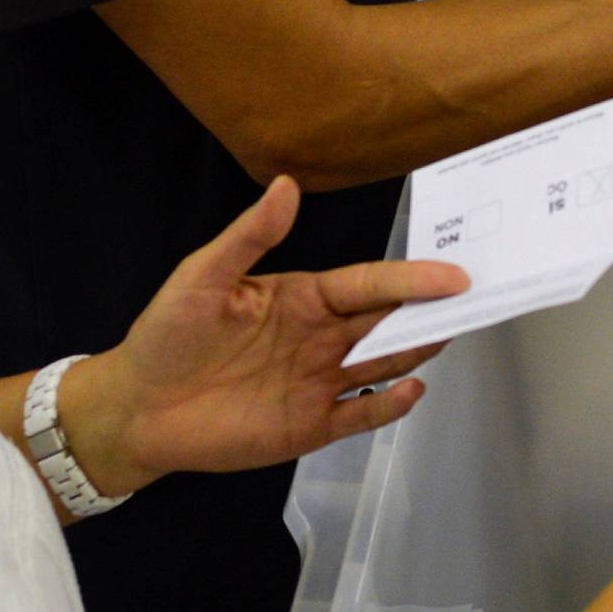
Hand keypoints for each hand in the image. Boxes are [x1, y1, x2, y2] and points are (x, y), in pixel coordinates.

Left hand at [61, 177, 467, 495]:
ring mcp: (319, 382)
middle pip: (387, 321)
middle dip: (430, 310)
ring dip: (417, 350)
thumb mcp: (203, 276)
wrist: (135, 408)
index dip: (410, 279)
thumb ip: (249, 237)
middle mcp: (321, 337)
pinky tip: (410, 389)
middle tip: (476, 301)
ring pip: (383, 363)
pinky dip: (389, 404)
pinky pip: (361, 413)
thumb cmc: (166, 334)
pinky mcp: (310, 426)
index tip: (452, 274)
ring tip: (450, 336)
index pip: (367, 284)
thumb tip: (287, 185)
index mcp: (303, 297)